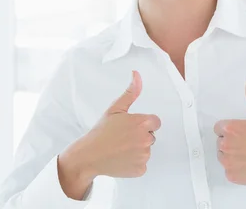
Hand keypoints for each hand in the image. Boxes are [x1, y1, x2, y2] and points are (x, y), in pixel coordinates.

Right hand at [59, 70, 160, 196]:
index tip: (131, 126)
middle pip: (151, 136)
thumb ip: (131, 92)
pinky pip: (142, 164)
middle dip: (140, 136)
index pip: (156, 122)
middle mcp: (146, 139)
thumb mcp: (115, 109)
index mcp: (142, 123)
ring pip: (146, 150)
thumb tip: (137, 75)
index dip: (144, 123)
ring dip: (137, 149)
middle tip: (123, 137)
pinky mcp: (140, 169)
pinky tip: (122, 158)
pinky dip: (134, 162)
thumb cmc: (101, 131)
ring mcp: (144, 156)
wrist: (89, 155)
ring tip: (121, 148)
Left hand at [213, 73, 245, 186]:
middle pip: (220, 142)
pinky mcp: (231, 175)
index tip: (241, 133)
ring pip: (222, 156)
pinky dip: (236, 169)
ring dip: (231, 156)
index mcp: (230, 129)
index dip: (230, 130)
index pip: (218, 128)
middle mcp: (226, 145)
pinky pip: (228, 170)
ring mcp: (228, 162)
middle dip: (231, 142)